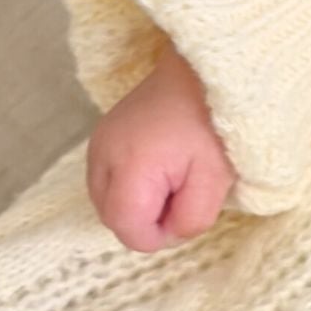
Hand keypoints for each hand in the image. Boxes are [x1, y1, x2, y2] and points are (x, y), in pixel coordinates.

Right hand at [85, 41, 235, 250]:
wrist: (199, 75)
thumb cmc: (212, 126)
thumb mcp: (215, 181)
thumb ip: (191, 219)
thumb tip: (167, 235)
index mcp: (131, 166)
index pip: (128, 229)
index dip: (159, 235)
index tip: (185, 211)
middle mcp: (102, 155)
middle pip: (112, 218)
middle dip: (148, 221)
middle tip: (182, 196)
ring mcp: (96, 145)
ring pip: (107, 203)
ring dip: (138, 206)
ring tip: (172, 182)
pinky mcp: (100, 139)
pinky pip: (107, 183)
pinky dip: (131, 189)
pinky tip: (158, 172)